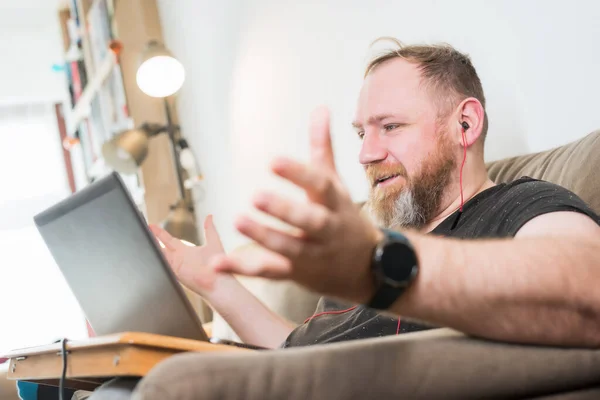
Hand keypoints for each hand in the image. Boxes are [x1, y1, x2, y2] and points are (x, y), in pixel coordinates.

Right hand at [150, 215, 224, 295]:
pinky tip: (148, 250)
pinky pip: (162, 263)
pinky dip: (155, 257)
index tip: (151, 225)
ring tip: (140, 237)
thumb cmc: (219, 266)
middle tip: (142, 228)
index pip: (169, 240)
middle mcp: (179, 259)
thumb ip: (209, 229)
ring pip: (159, 254)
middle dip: (151, 237)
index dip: (160, 233)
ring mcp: (175, 265)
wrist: (219, 282)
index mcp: (186, 252)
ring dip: (151, 246)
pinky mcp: (175, 271)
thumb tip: (209, 216)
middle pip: (161, 246)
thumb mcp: (213, 242)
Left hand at [210, 107, 382, 303]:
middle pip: (310, 220)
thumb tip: (320, 108)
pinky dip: (243, 269)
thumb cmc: (344, 218)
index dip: (299, 174)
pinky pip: (270, 272)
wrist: (366, 269)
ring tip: (238, 220)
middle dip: (285, 211)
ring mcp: (313, 253)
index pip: (321, 185)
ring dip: (264, 236)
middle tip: (256, 196)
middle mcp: (327, 229)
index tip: (274, 162)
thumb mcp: (337, 184)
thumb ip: (322, 148)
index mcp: (335, 203)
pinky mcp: (297, 272)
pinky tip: (217, 263)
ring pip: (290, 247)